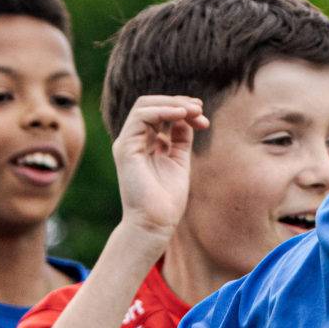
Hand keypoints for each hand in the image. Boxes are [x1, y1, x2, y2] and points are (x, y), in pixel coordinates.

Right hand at [112, 95, 208, 239]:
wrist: (155, 224)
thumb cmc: (167, 201)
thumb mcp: (180, 161)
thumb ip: (181, 139)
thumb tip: (188, 116)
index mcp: (145, 145)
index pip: (159, 114)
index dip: (182, 110)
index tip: (203, 119)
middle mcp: (134, 142)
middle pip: (152, 105)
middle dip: (178, 103)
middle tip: (200, 109)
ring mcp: (127, 144)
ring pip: (145, 105)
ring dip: (173, 104)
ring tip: (195, 110)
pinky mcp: (125, 148)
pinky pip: (141, 116)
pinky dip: (163, 111)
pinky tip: (182, 115)